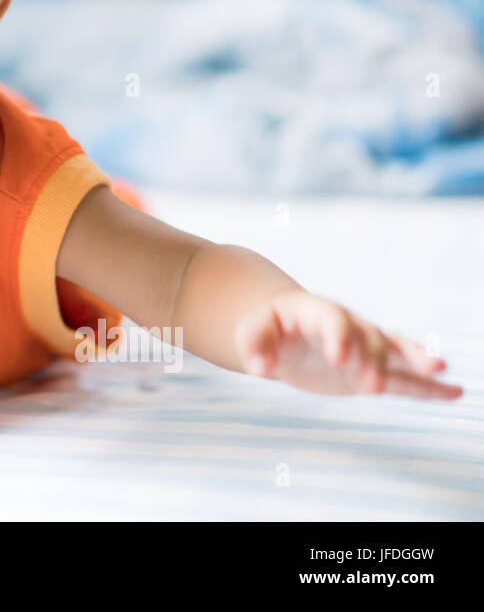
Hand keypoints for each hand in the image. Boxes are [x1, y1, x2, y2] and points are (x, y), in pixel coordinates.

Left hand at [234, 290, 462, 399]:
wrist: (286, 328)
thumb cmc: (268, 326)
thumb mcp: (252, 331)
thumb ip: (254, 346)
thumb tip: (260, 369)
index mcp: (317, 312)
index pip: (333, 320)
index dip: (338, 336)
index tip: (338, 357)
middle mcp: (349, 327)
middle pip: (368, 338)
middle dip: (372, 360)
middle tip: (372, 386)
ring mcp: (364, 347)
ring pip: (394, 353)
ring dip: (415, 363)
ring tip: (440, 371)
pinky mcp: (371, 370)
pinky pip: (403, 378)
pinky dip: (427, 387)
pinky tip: (455, 392)